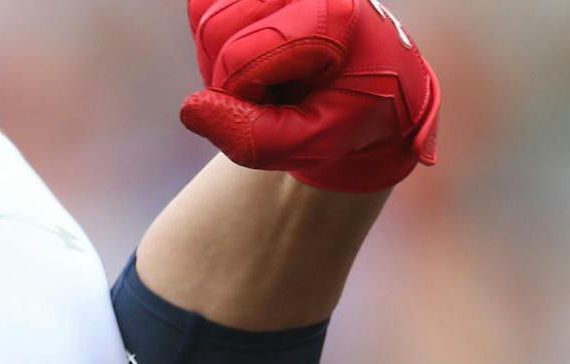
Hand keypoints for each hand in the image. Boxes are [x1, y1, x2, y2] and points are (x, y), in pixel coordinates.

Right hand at [179, 0, 439, 191]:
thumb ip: (257, 138)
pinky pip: (203, 8)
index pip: (240, 57)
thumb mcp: (317, 144)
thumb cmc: (350, 116)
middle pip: (216, 31)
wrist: (378, 90)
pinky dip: (216, 45)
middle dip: (229, 81)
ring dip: (221, 65)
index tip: (281, 115)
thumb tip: (191, 109)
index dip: (244, 101)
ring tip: (266, 81)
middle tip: (271, 100)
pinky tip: (252, 60)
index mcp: (332, 13)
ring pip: (206, 19)